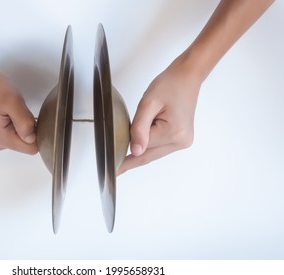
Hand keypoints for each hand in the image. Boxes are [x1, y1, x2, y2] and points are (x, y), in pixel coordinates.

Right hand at [0, 67, 37, 153]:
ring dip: (22, 125)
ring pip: (20, 139)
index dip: (37, 133)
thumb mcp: (13, 101)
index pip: (31, 148)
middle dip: (28, 128)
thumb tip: (32, 138)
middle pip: (25, 145)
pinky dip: (16, 123)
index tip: (31, 117)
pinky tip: (8, 112)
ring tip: (11, 110)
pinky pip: (14, 134)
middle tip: (18, 111)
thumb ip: (25, 122)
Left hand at [117, 59, 200, 174]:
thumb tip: (135, 151)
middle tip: (115, 170)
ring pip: (154, 153)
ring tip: (124, 156)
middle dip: (131, 160)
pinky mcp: (181, 138)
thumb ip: (139, 128)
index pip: (143, 148)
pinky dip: (149, 146)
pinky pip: (160, 147)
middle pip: (149, 156)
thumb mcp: (148, 103)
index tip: (114, 170)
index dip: (126, 157)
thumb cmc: (169, 84)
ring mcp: (183, 141)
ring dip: (141, 151)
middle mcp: (181, 141)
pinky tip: (139, 146)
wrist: (187, 76)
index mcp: (174, 133)